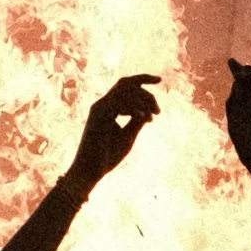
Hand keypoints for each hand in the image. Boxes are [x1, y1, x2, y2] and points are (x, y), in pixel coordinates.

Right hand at [67, 74, 159, 189]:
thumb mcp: (128, 136)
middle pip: (126, 83)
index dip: (142, 79)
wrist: (90, 171)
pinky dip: (134, 107)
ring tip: (152, 116)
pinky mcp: (98, 114)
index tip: (159, 80)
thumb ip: (137, 121)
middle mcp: (102, 104)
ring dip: (142, 100)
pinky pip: (119, 101)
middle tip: (158, 111)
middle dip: (146, 90)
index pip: (125, 86)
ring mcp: (99, 108)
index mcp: (108, 108)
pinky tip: (143, 117)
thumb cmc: (107, 156)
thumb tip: (149, 111)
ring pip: (124, 90)